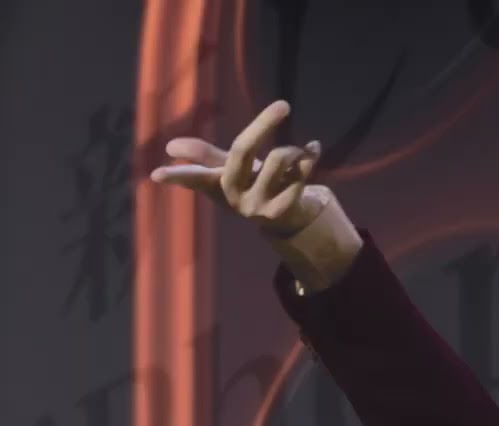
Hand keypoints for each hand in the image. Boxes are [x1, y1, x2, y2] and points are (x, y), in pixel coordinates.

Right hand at [149, 99, 324, 236]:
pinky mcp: (284, 210)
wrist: (289, 219)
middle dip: (265, 123)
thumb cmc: (253, 185)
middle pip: (244, 149)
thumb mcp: (229, 170)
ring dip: (291, 149)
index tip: (156, 175)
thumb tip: (170, 147)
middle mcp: (235, 197)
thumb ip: (205, 155)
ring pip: (278, 156)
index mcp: (218, 184)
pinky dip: (310, 154)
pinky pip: (301, 170)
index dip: (177, 176)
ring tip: (294, 154)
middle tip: (284, 105)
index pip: (195, 177)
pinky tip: (313, 149)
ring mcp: (259, 206)